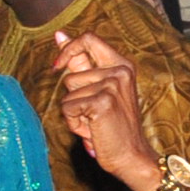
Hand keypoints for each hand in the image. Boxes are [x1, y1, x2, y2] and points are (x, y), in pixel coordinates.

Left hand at [52, 33, 161, 190]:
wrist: (131, 156)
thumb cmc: (112, 125)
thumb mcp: (98, 89)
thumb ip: (80, 62)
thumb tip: (59, 34)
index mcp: (122, 65)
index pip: (88, 39)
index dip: (68, 50)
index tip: (58, 66)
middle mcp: (120, 71)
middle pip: (71, 73)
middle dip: (73, 96)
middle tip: (93, 112)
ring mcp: (112, 85)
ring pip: (68, 93)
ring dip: (74, 112)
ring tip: (94, 122)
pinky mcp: (102, 102)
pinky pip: (68, 108)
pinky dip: (74, 123)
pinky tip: (92, 129)